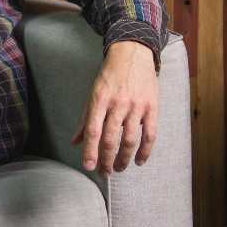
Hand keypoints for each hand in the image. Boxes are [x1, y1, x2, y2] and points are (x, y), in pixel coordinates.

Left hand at [70, 40, 157, 176]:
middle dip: (106, 159)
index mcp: (99, 99)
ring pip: (130, 140)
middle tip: (104, 172)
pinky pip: (150, 135)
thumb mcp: (93, 92)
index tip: (88, 166)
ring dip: (124, 159)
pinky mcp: (151, 108)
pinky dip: (145, 151)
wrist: (132, 54)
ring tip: (118, 168)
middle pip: (111, 138)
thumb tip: (75, 141)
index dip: (90, 151)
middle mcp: (117, 103)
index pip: (93, 130)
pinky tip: (139, 161)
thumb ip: (85, 118)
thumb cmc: (110, 75)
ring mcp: (136, 106)